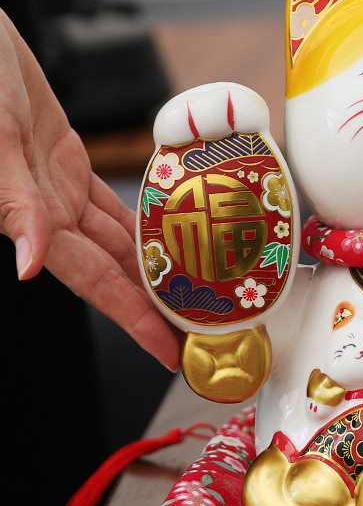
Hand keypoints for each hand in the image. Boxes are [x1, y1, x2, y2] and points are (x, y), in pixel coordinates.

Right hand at [0, 11, 179, 368]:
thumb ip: (15, 205)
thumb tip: (30, 264)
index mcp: (29, 216)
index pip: (92, 281)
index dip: (131, 318)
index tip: (167, 349)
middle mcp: (46, 211)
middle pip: (113, 269)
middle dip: (153, 302)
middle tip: (201, 327)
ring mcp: (55, 184)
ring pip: (115, 238)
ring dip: (151, 266)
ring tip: (194, 290)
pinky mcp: (62, 156)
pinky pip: (108, 200)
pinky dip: (137, 218)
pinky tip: (165, 230)